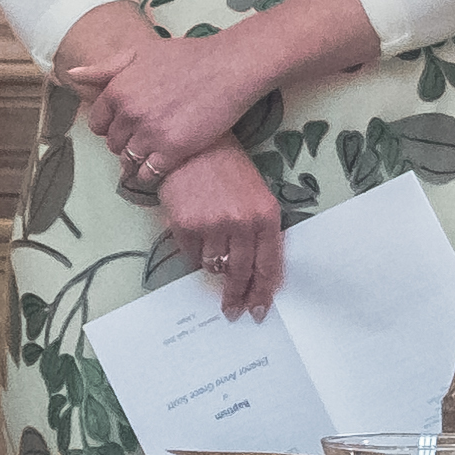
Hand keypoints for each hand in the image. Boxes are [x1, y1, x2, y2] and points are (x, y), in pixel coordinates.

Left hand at [63, 9, 256, 193]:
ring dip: (138, 159)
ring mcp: (151, 133)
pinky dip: (150, 174)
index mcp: (118, 90)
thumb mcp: (141, 52)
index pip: (98, 123)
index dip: (111, 126)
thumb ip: (106, 67)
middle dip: (126, 142)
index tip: (126, 125)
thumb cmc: (188, 56)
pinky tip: (161, 166)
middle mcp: (130, 113)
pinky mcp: (173, 150)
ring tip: (153, 152)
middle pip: (114, 143)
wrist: (228, 67)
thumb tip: (74, 74)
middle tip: (144, 137)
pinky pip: (149, 174)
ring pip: (129, 160)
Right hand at [153, 141, 285, 311]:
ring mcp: (213, 225)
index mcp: (266, 215)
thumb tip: (254, 268)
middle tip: (233, 311)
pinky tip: (195, 239)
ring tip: (213, 262)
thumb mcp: (256, 193)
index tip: (258, 310)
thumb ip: (259, 229)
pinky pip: (191, 256)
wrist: (193, 144)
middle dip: (237, 296)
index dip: (263, 292)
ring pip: (214, 267)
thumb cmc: (227, 166)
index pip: (269, 265)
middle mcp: (242, 223)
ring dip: (214, 270)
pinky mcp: (186, 225)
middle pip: (241, 273)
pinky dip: (194, 254)